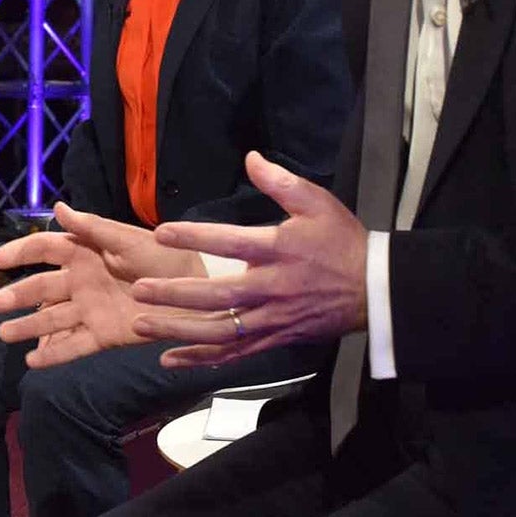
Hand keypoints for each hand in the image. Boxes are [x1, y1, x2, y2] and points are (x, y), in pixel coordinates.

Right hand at [0, 202, 201, 367]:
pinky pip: (74, 345)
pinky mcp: (104, 335)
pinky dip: (54, 354)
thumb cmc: (167, 256)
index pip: (46, 250)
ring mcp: (91, 310)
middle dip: (18, 295)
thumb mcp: (130, 239)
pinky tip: (33, 362)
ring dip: (28, 327)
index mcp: (87, 252)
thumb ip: (94, 227)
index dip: (21, 252)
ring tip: (5, 334)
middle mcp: (83, 281)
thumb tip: (59, 208)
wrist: (200, 291)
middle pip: (42, 288)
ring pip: (52, 319)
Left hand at [131, 151, 368, 365]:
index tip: (161, 233)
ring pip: (220, 331)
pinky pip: (234, 353)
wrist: (375, 290)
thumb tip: (250, 158)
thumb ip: (281, 181)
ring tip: (142, 325)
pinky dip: (202, 358)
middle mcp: (272, 288)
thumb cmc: (342, 242)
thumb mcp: (317, 203)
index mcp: (279, 250)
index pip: (230, 242)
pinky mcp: (275, 338)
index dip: (195, 237)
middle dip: (175, 295)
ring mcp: (272, 318)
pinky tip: (171, 358)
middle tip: (140, 290)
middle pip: (218, 296)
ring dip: (179, 330)